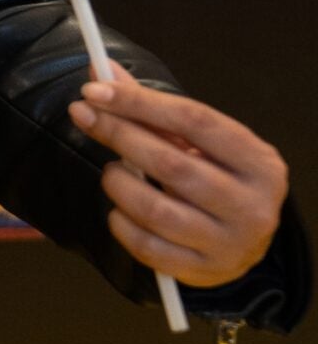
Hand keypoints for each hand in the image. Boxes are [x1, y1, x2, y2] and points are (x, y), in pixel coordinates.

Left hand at [68, 63, 288, 289]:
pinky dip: (121, 224)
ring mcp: (230, 243)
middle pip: (172, 164)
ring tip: (112, 173)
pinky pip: (147, 247)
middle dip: (118, 135)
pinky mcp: (204, 271)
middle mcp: (252, 205)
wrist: (244, 238)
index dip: (139, 102)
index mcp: (259, 162)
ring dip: (118, 184)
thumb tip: (99, 72)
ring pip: (155, 210)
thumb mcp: (198, 142)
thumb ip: (151, 108)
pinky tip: (119, 210)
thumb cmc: (217, 177)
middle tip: (84, 116)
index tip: (94, 90)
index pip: (194, 121)